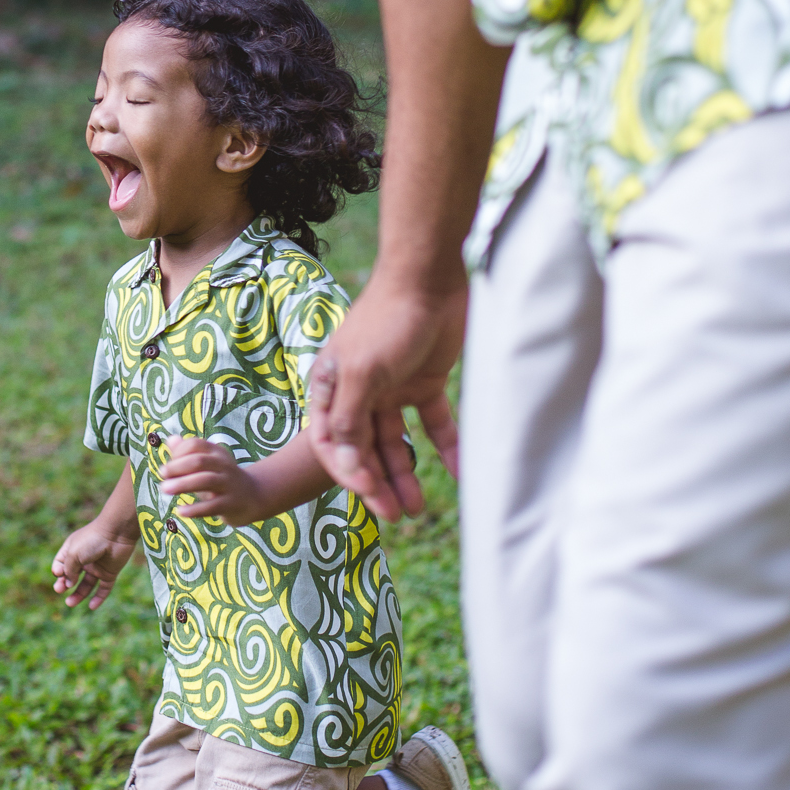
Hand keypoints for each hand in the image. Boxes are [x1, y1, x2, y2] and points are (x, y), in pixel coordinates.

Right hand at [51, 516, 139, 609]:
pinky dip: (98, 598)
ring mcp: (97, 567)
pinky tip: (91, 607)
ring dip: (78, 594)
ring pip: (86, 584)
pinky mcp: (110, 573)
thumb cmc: (92, 540)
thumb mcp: (74, 554)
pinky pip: (104, 588)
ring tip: (70, 604)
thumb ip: (68, 570)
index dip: (57, 571)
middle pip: (72, 575)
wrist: (116, 533)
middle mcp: (84, 559)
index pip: (60, 563)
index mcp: (73, 549)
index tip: (58, 573)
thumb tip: (69, 584)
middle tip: (59, 590)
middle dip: (64, 584)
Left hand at [159, 437, 263, 527]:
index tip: (167, 466)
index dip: (179, 453)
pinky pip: (212, 506)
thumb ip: (187, 453)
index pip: (196, 445)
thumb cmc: (221, 479)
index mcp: (217, 453)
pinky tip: (180, 511)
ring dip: (183, 484)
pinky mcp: (231, 504)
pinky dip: (195, 509)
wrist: (253, 497)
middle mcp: (224, 466)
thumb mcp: (206, 464)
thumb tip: (171, 439)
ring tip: (164, 489)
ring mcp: (229, 485)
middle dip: (178, 466)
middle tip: (161, 474)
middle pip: (199, 461)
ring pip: (206, 481)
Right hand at [307, 270, 467, 521]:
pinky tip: (457, 473)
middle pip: (364, 449)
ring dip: (404, 475)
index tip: (370, 494)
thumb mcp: (362, 371)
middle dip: (377, 483)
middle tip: (395, 514)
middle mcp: (359, 392)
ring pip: (395, 443)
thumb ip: (349, 417)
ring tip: (417, 508)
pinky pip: (434, 424)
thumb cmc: (388, 318)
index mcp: (332, 387)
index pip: (331, 443)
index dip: (348, 473)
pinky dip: (445, 448)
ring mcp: (393, 388)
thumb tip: (340, 460)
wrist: (431, 275)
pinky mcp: (426, 383)